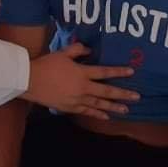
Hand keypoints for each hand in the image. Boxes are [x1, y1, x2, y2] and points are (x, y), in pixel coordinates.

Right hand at [23, 43, 138, 118]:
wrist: (30, 81)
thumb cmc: (46, 64)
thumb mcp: (62, 52)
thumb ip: (78, 49)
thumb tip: (90, 50)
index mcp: (82, 72)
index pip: (104, 71)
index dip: (118, 71)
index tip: (132, 71)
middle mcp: (82, 88)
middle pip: (106, 91)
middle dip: (123, 94)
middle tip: (137, 97)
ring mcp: (77, 100)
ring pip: (99, 104)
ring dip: (114, 107)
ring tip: (126, 110)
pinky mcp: (70, 108)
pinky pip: (87, 111)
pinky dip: (97, 114)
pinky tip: (106, 117)